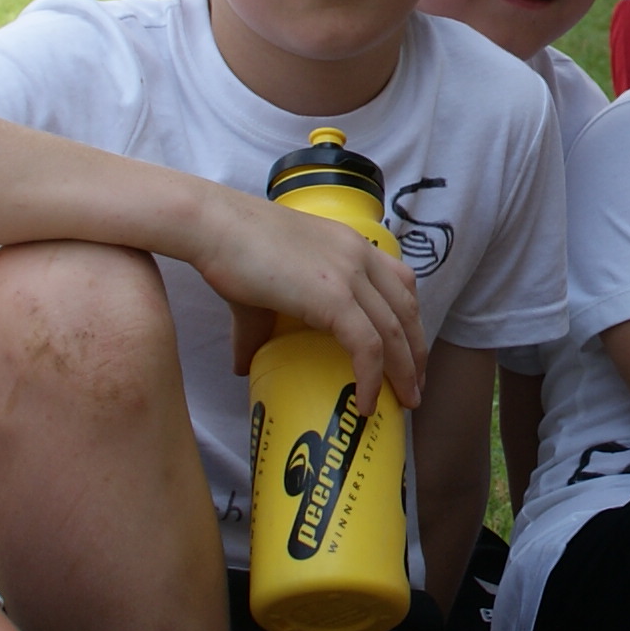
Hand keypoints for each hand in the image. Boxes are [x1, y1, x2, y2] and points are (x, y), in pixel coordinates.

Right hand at [197, 186, 425, 412]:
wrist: (213, 226)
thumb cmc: (229, 250)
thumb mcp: (260, 292)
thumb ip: (260, 330)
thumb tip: (243, 367)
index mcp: (350, 246)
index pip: (401, 283)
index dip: (410, 321)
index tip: (408, 353)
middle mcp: (360, 256)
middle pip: (407, 311)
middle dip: (416, 353)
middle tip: (413, 388)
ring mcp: (351, 276)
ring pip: (396, 332)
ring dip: (405, 372)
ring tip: (405, 402)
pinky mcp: (335, 298)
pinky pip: (368, 347)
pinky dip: (371, 379)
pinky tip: (364, 404)